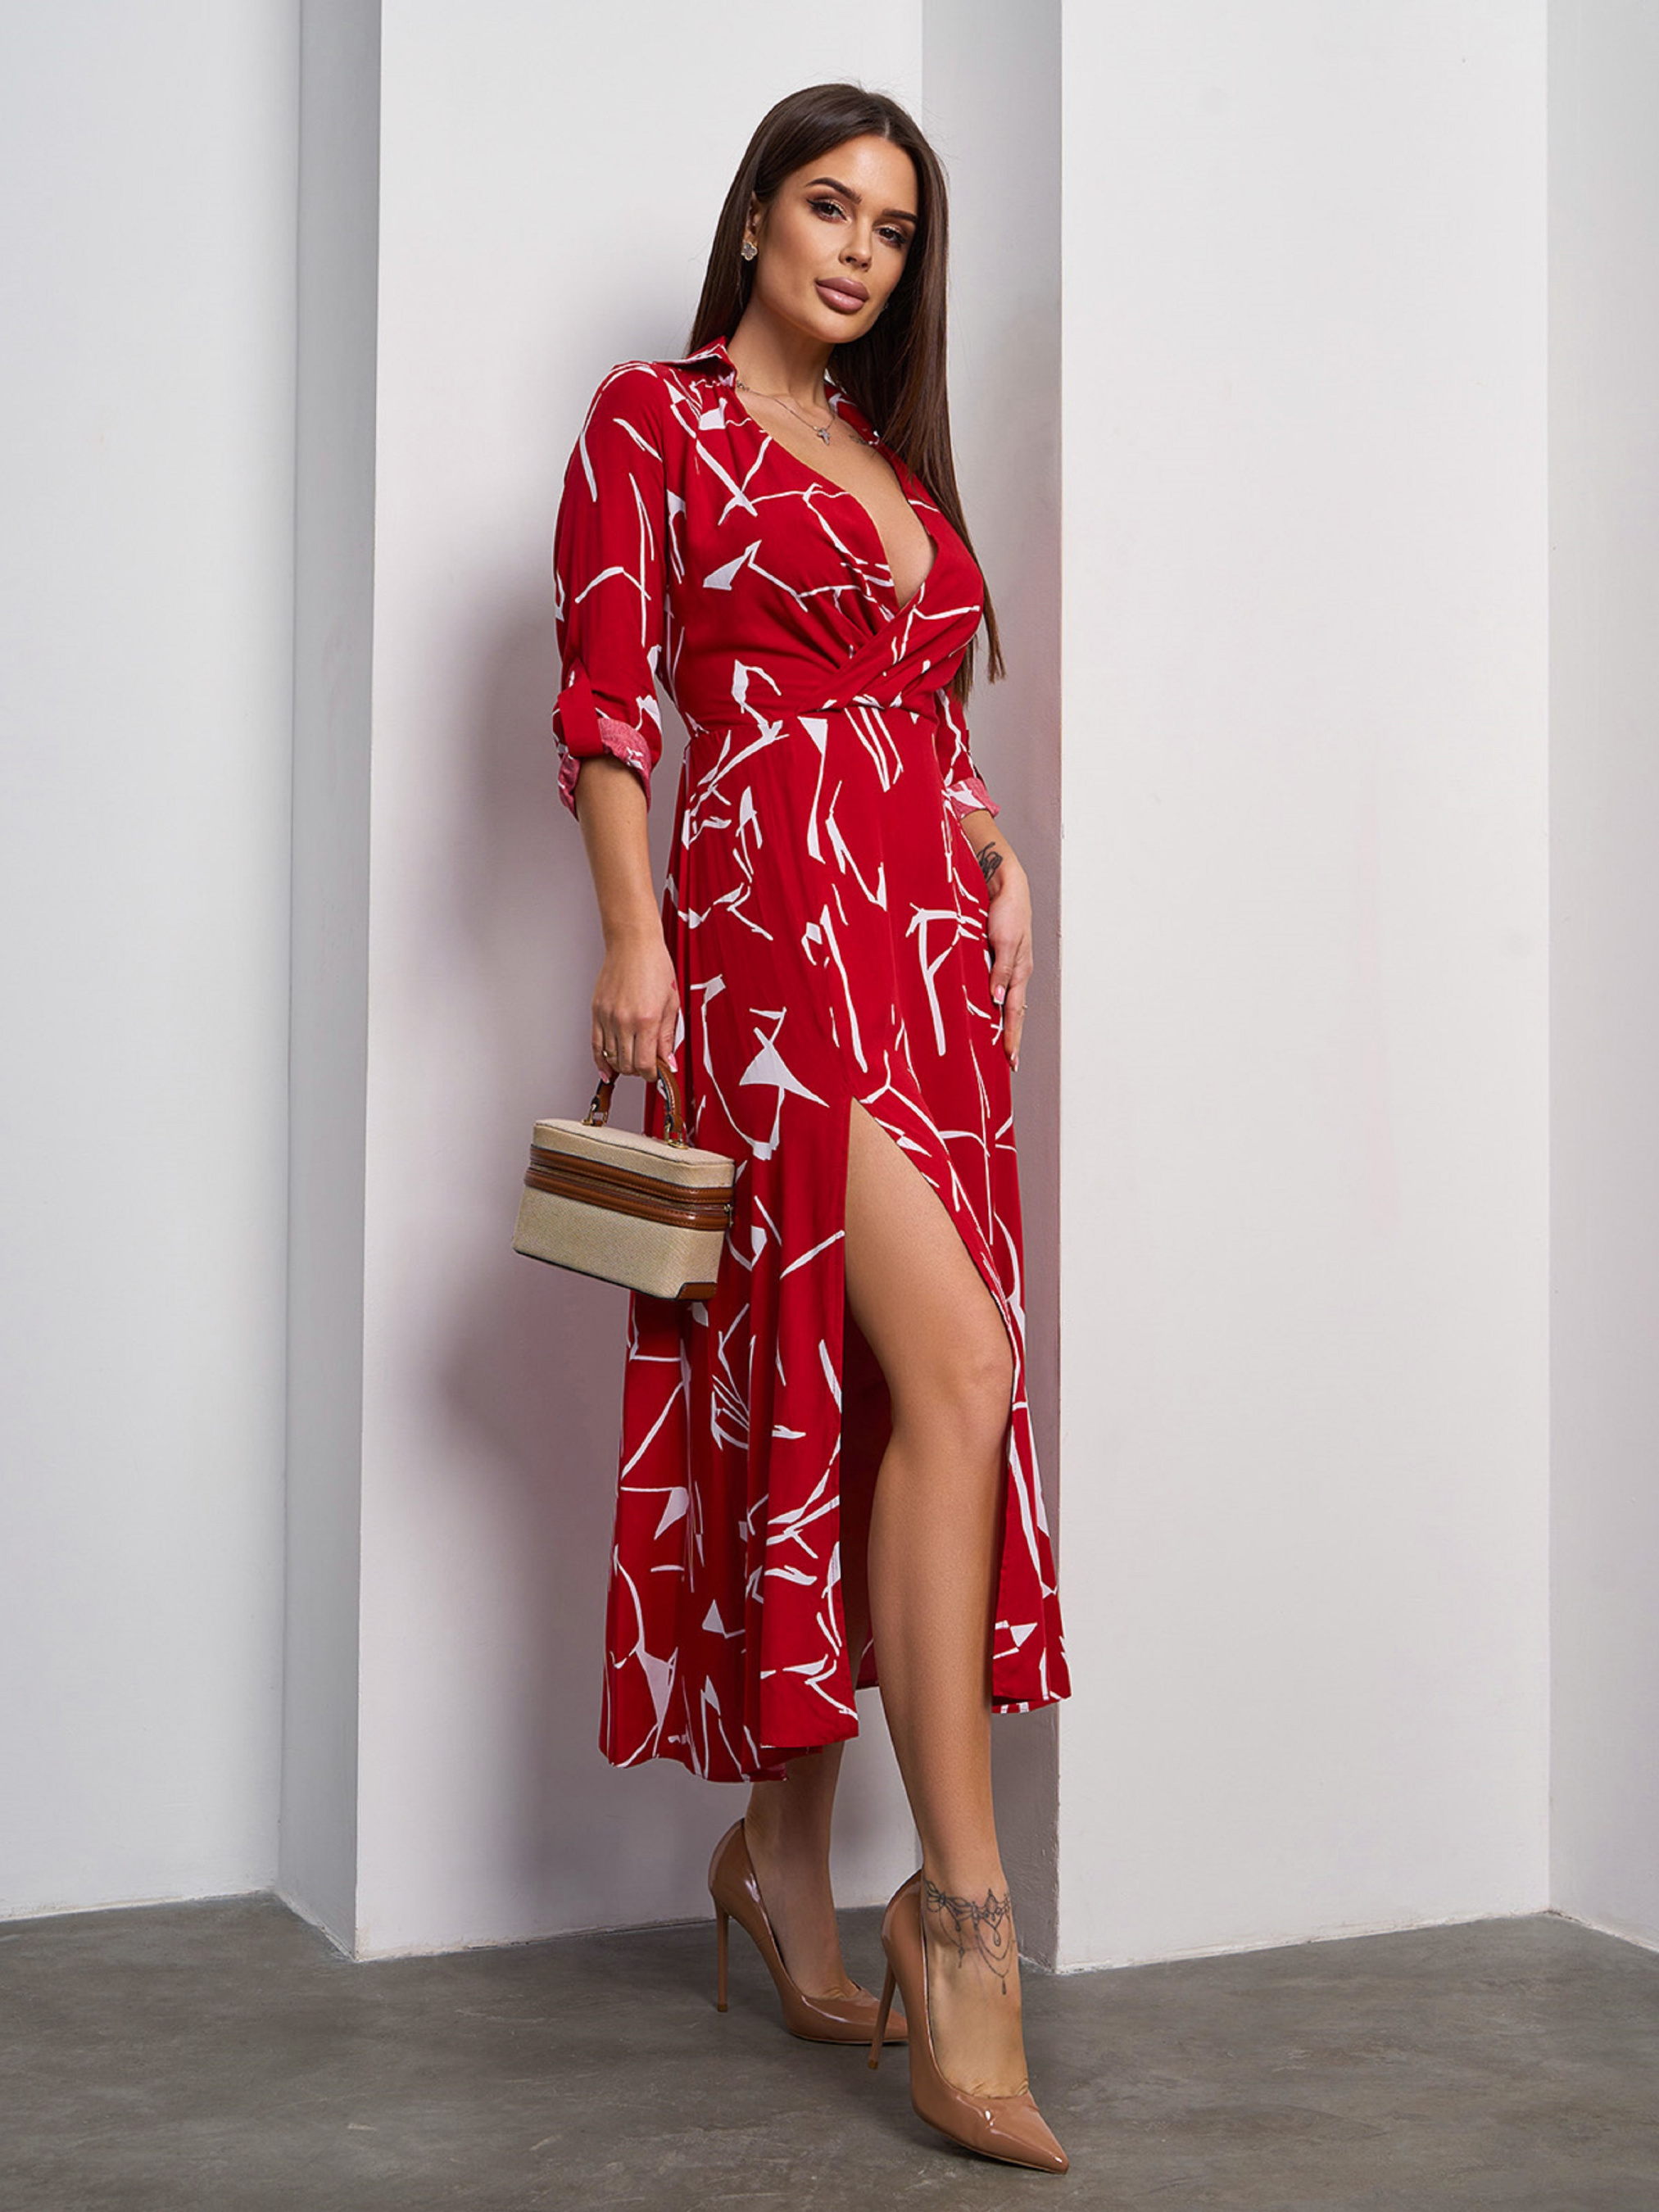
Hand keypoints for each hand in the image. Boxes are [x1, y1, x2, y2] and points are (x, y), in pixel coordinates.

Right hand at [592, 925, 679, 1080]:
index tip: (658, 1073)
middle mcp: (624, 1021)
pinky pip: (596, 1045)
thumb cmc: (655, 966)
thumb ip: (668, 1036)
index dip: (652, 1074)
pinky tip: (607, 1069)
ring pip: (611, 1058)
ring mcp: (608, 1017)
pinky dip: (601, 1061)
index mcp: (646, 1019)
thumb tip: (669, 1062)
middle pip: (627, 1065)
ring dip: (623, 1066)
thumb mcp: (671, 1003)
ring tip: (633, 1061)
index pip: (645, 1063)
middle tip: (648, 1066)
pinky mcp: (597, 1012)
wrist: (633, 944)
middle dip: (639, 1071)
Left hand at [978, 840, 1032, 1072]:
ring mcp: (1010, 964)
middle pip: (1015, 1012)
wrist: (1005, 883)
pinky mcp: (1001, 956)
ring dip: (1005, 1023)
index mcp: (1020, 971)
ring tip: (1002, 1045)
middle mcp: (1017, 971)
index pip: (1015, 1013)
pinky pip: (1000, 986)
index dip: (1012, 1038)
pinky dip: (997, 1004)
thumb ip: (1001, 970)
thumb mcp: (1004, 940)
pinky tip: (991, 1011)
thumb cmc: (1006, 909)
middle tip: (1010, 1063)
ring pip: (1008, 1001)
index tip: (1011, 1061)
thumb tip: (997, 1001)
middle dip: (1012, 1037)